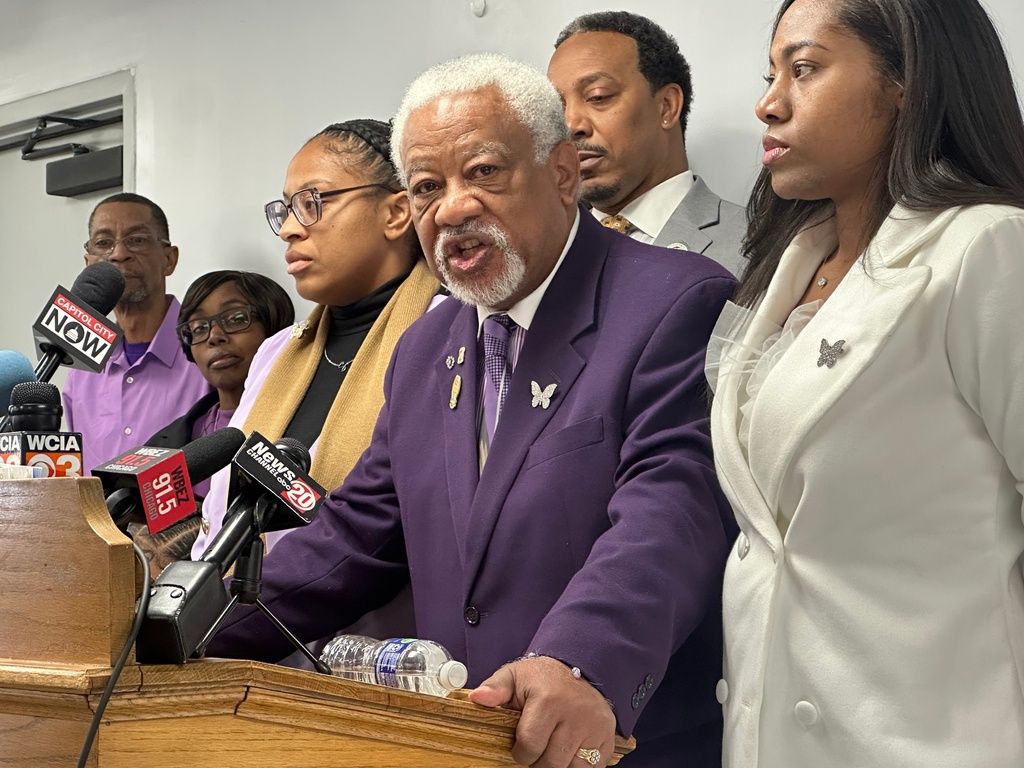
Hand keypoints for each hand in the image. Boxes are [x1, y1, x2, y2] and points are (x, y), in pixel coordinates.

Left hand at [469, 656, 615, 767]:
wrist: (580, 668)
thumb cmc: (542, 678)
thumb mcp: (514, 676)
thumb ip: (495, 689)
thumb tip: (477, 698)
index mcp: (549, 701)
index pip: (529, 747)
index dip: (521, 752)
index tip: (520, 745)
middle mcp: (576, 715)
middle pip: (551, 763)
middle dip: (539, 761)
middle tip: (537, 746)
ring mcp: (595, 727)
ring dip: (559, 763)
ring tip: (553, 745)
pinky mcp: (608, 737)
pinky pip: (592, 767)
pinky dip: (578, 763)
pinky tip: (570, 748)